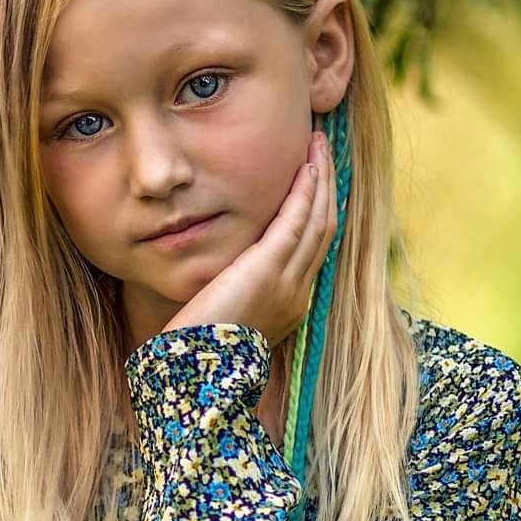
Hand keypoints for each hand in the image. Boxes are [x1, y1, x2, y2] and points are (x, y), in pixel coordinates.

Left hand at [164, 129, 336, 347]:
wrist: (193, 374)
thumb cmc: (198, 350)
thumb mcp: (225, 314)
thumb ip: (235, 290)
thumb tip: (226, 272)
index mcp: (290, 304)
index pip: (314, 248)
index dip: (320, 211)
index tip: (318, 181)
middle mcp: (298, 292)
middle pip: (324, 229)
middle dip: (327, 187)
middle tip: (325, 151)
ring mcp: (288, 283)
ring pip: (318, 221)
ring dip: (321, 180)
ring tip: (319, 146)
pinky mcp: (267, 271)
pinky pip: (296, 223)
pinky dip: (305, 193)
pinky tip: (307, 168)